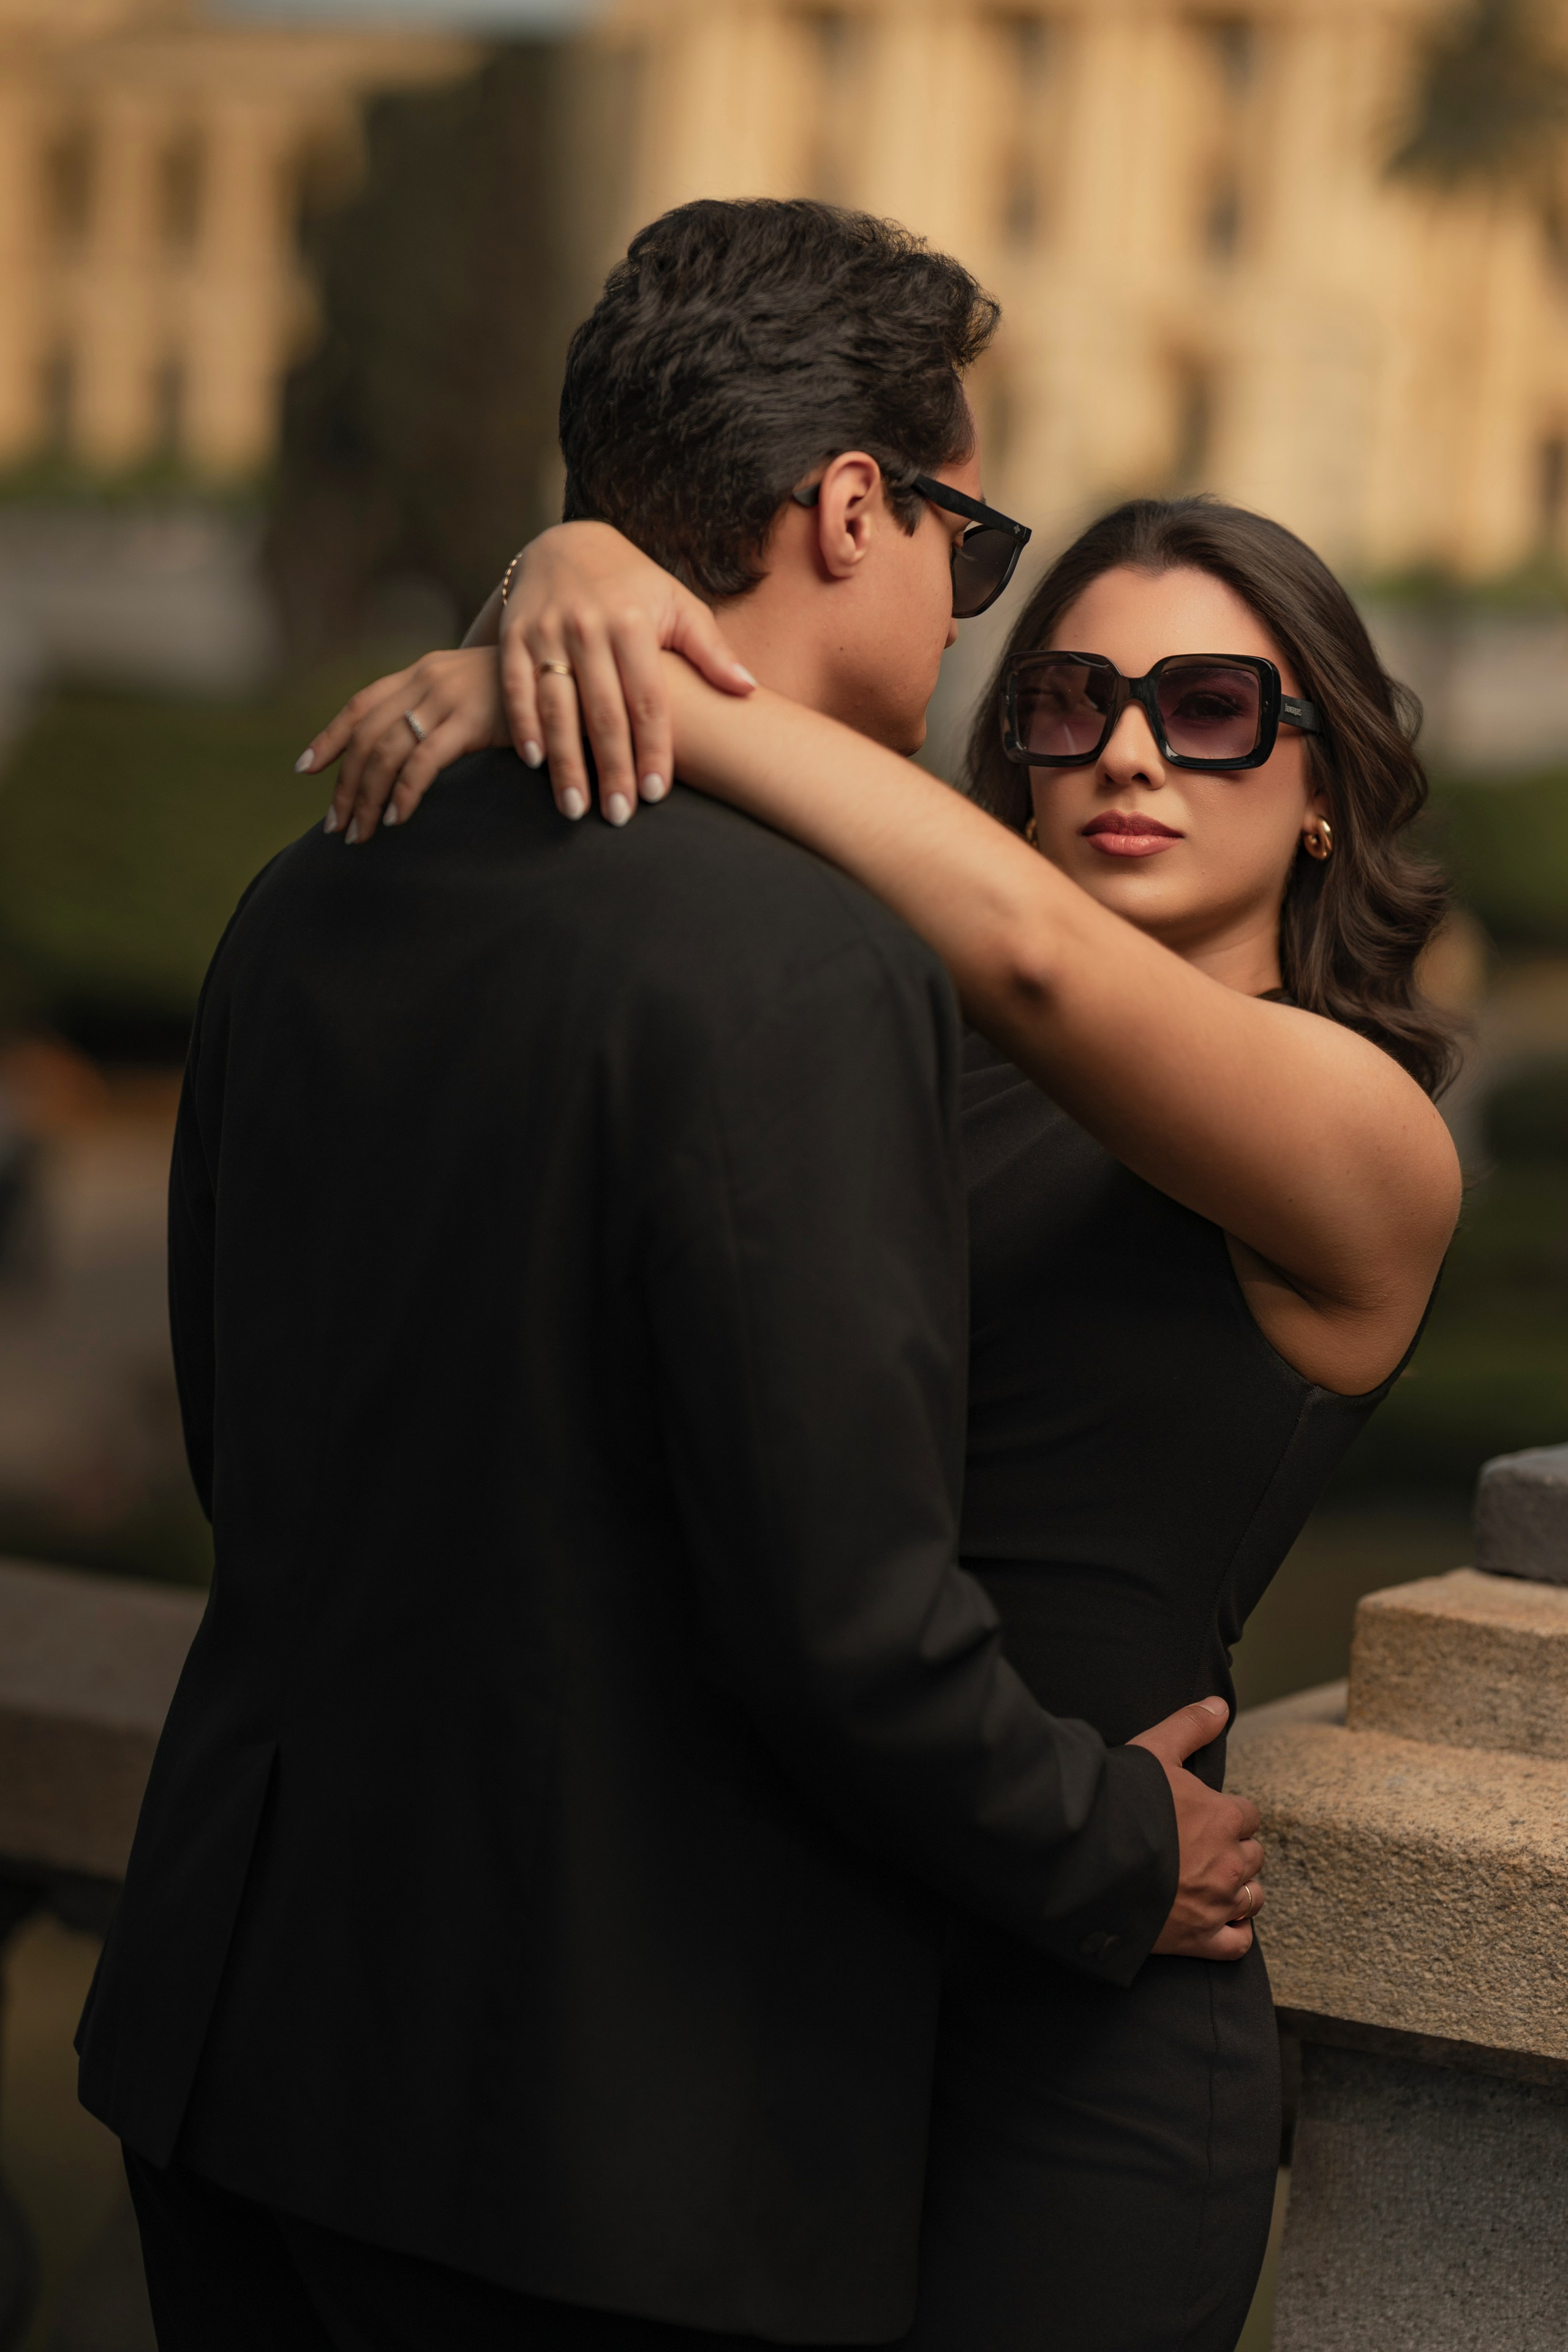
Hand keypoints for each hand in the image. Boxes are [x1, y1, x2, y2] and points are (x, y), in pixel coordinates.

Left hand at [300, 648, 509, 843]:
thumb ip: (445, 713)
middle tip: (336, 826)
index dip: (329, 738)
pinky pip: (423, 762)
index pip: (361, 705)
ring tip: (360, 834)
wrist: (571, 671)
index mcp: (422, 673)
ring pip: (385, 752)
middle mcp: (426, 680)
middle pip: (366, 736)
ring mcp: (447, 699)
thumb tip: (416, 752)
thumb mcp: (477, 694)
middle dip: (345, 785)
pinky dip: (404, 794)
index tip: (305, 769)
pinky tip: (397, 819)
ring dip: (367, 798)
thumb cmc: (529, 694)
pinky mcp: (470, 721)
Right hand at [496, 521, 754, 825]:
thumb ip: (711, 650)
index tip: (655, 793)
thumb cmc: (633, 585)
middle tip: (619, 816)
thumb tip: (749, 690)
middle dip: (611, 768)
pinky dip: (523, 725)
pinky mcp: (514, 635)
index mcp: (633, 622)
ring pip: (557, 706)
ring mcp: (547, 631)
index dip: (652, 748)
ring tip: (575, 808)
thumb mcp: (677, 604)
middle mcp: (588, 627)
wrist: (566, 544)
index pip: (647, 699)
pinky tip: (534, 763)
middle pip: (603, 712)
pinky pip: (516, 688)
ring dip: (566, 761)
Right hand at [1130, 1698, 1264, 1960]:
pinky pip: (1237, 1944)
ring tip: (1212, 1882)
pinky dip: (1235, 1934)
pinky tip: (1222, 1922)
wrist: (1086, 1857)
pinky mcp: (1198, 1938)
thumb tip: (1220, 1704)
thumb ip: (1190, 1725)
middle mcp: (1229, 1862)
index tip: (1204, 1816)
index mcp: (1224, 1817)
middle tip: (1201, 1847)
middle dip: (1233, 1850)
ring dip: (1238, 1889)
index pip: (1247, 1814)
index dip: (1227, 1814)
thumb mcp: (1154, 1750)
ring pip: (1252, 1898)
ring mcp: (1216, 1904)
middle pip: (1253, 1856)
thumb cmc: (1121, 1801)